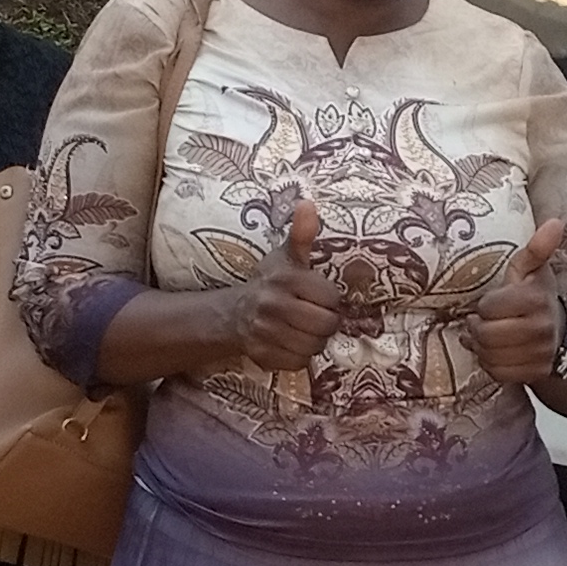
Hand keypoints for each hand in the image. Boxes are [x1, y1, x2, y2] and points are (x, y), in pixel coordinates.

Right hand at [219, 198, 350, 373]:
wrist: (236, 313)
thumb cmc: (271, 282)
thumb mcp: (287, 256)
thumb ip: (302, 233)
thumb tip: (308, 203)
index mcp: (285, 279)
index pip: (330, 298)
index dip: (329, 300)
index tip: (319, 297)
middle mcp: (273, 305)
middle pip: (325, 325)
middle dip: (326, 323)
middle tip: (316, 317)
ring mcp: (266, 332)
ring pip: (313, 346)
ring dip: (314, 341)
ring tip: (304, 329)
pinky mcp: (262, 355)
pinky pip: (298, 363)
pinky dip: (300, 356)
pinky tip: (292, 343)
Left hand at [471, 220, 566, 388]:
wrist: (560, 333)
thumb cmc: (537, 296)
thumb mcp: (533, 270)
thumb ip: (537, 248)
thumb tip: (556, 221)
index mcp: (535, 299)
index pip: (489, 307)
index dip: (484, 306)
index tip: (490, 303)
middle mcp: (540, 328)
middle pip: (487, 334)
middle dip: (477, 328)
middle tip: (480, 322)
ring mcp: (538, 354)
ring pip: (490, 356)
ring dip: (481, 347)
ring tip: (485, 337)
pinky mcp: (534, 373)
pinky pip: (498, 373)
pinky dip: (491, 364)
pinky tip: (494, 353)